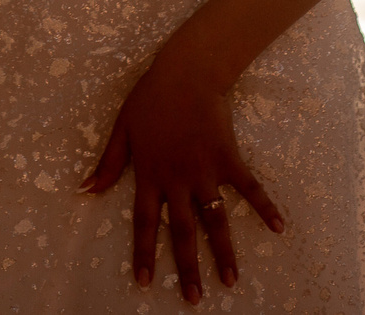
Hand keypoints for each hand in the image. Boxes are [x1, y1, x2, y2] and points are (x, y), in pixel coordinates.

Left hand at [82, 45, 284, 303]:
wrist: (185, 73)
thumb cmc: (151, 99)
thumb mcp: (122, 130)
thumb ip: (108, 164)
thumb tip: (84, 190)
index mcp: (150, 175)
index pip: (145, 223)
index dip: (144, 253)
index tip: (144, 282)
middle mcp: (178, 179)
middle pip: (183, 232)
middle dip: (187, 268)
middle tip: (193, 298)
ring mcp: (205, 171)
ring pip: (215, 220)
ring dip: (224, 252)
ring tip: (231, 281)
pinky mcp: (229, 159)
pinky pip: (250, 188)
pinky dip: (265, 207)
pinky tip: (279, 228)